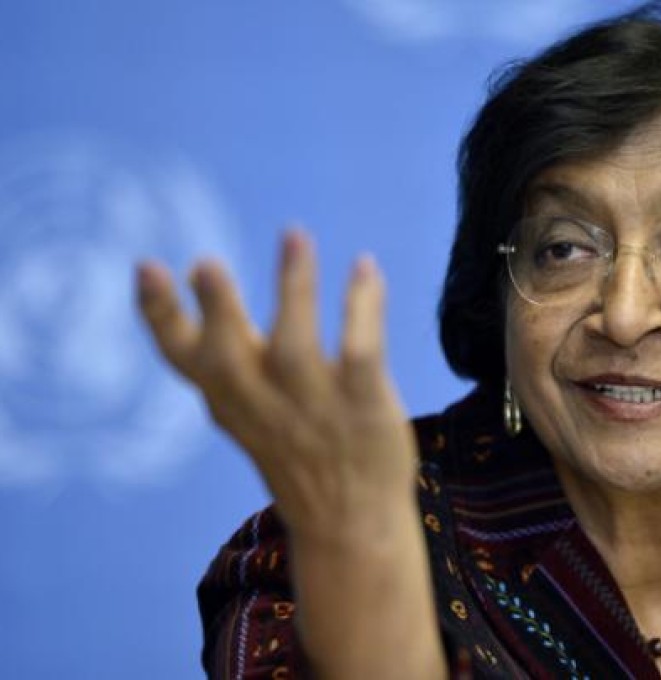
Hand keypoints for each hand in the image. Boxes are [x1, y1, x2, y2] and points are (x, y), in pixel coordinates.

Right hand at [136, 230, 418, 543]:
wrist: (352, 529)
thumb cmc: (297, 453)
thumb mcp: (246, 408)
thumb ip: (224, 348)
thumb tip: (193, 271)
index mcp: (230, 403)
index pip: (183, 359)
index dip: (161, 316)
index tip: (146, 267)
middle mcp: (265, 407)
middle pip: (230, 359)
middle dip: (215, 313)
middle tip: (204, 263)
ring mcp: (315, 410)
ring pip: (297, 350)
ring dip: (293, 293)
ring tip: (293, 236)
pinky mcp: (363, 409)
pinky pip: (360, 354)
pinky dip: (361, 310)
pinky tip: (365, 267)